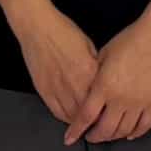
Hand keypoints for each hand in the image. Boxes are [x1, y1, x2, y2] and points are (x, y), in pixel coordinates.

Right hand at [14, 8, 99, 125]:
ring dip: (81, 122)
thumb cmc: (63, 31)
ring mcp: (57, 90)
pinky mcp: (44, 91)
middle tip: (103, 122)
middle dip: (97, 119)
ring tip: (88, 122)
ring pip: (73, 116)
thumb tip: (103, 82)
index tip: (112, 111)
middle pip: (89, 112)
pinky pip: (57, 112)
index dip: (108, 109)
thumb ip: (97, 68)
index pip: (103, 99)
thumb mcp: (89, 46)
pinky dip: (66, 118)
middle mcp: (74, 84)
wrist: (37, 27)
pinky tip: (72, 117)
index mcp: (89, 71)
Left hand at [64, 18, 150, 144]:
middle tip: (89, 137)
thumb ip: (93, 76)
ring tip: (107, 134)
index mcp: (104, 87)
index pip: (86, 116)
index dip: (76, 130)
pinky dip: (135, 133)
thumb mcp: (102, 55)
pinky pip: (144, 126)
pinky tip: (129, 134)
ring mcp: (139, 103)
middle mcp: (120, 99)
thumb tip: (87, 91)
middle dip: (94, 137)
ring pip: (124, 131)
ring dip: (113, 136)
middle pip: (105, 130)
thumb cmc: (128, 41)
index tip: (69, 139)